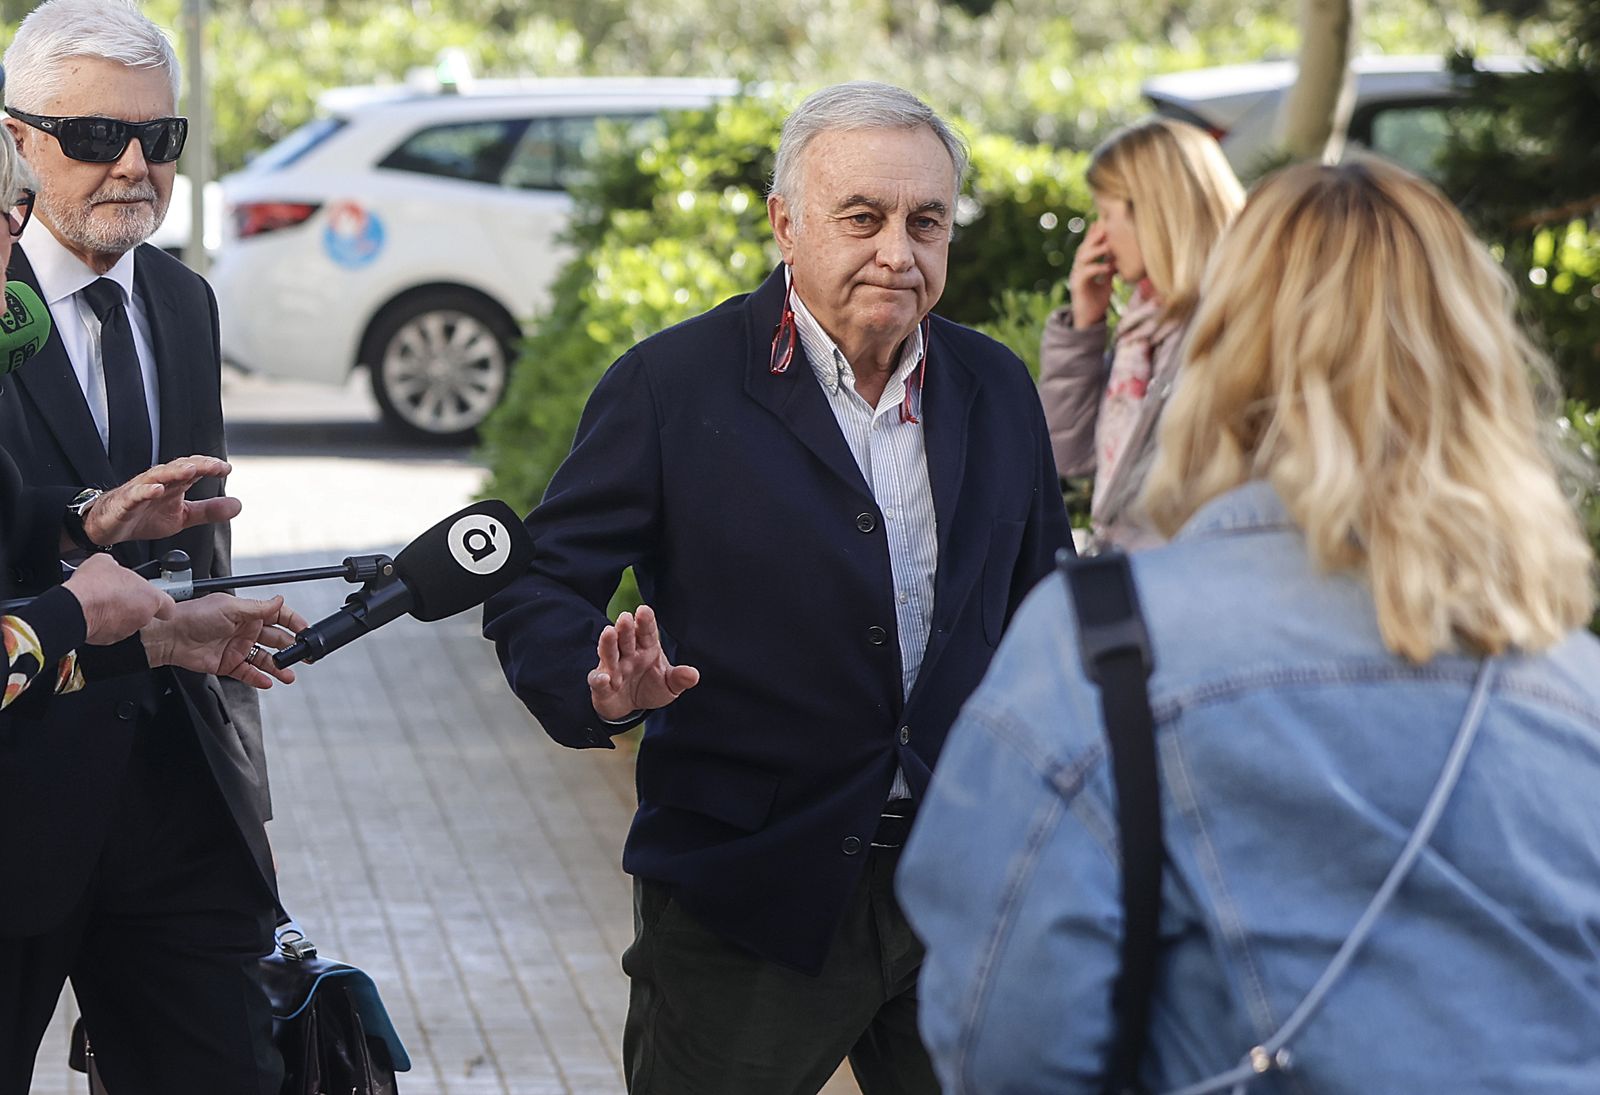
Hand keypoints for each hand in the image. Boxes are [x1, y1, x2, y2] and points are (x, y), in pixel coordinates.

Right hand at [63, 553, 174, 644]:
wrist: (73, 608)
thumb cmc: (94, 585)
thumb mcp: (106, 562)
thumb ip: (117, 567)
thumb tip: (111, 567)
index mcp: (150, 598)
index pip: (168, 607)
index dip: (161, 603)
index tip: (154, 599)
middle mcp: (142, 618)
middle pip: (144, 612)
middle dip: (132, 605)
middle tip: (117, 595)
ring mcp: (126, 631)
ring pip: (126, 622)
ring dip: (118, 615)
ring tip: (102, 603)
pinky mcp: (109, 640)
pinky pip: (109, 631)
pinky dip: (104, 624)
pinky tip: (93, 613)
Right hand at [82, 455, 240, 546]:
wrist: (109, 526)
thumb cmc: (144, 516)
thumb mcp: (183, 516)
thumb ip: (208, 511)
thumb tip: (238, 506)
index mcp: (174, 484)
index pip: (194, 469)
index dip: (210, 467)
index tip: (227, 468)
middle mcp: (158, 482)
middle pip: (179, 468)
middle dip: (197, 464)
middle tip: (215, 466)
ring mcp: (140, 490)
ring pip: (157, 475)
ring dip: (174, 471)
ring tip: (191, 470)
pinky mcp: (124, 503)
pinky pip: (135, 494)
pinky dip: (146, 490)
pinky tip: (157, 489)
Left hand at [141, 594, 307, 689]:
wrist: (170, 636)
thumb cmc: (194, 615)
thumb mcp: (231, 607)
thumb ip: (259, 607)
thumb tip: (280, 600)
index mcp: (247, 613)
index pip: (278, 616)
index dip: (293, 622)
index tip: (305, 630)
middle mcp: (245, 630)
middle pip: (275, 640)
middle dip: (291, 648)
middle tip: (304, 655)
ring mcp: (237, 648)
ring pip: (265, 659)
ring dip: (278, 667)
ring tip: (288, 674)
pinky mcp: (228, 664)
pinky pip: (248, 673)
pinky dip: (259, 678)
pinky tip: (268, 681)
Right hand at [588, 603, 699, 720]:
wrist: (630, 707)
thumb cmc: (650, 687)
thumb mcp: (669, 685)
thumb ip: (680, 678)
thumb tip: (694, 675)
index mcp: (647, 648)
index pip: (647, 632)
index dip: (645, 621)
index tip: (644, 610)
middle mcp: (628, 654)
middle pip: (626, 638)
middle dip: (625, 628)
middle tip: (625, 617)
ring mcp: (613, 667)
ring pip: (609, 653)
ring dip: (608, 643)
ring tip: (609, 632)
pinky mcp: (601, 685)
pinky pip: (597, 680)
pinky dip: (599, 679)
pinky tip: (603, 678)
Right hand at [1068, 221, 1114, 328]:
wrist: (1088, 322)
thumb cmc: (1097, 303)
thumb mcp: (1106, 283)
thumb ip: (1109, 270)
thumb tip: (1117, 258)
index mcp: (1084, 267)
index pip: (1088, 247)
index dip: (1093, 234)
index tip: (1102, 221)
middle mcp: (1078, 270)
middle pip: (1084, 248)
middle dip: (1094, 237)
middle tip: (1105, 226)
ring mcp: (1076, 277)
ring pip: (1082, 258)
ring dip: (1095, 250)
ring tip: (1108, 245)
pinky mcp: (1078, 287)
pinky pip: (1085, 274)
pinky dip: (1097, 268)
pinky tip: (1107, 267)